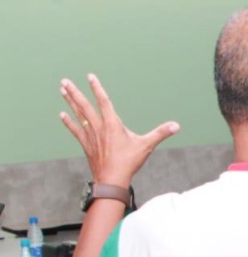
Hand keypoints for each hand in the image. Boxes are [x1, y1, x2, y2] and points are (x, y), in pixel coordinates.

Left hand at [59, 74, 178, 187]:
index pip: (103, 101)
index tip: (90, 76)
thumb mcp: (146, 145)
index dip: (97, 88)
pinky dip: (69, 122)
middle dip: (75, 92)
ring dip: (70, 102)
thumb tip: (176, 126)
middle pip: (84, 105)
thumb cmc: (128, 162)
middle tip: (64, 81)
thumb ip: (160, 133)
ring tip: (62, 90)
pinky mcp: (86, 144)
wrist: (111, 179)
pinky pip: (75, 130)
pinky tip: (62, 115)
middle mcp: (99, 127)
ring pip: (78, 115)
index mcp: (112, 124)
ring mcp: (90, 135)